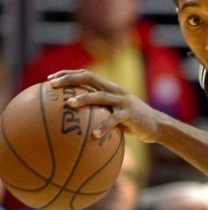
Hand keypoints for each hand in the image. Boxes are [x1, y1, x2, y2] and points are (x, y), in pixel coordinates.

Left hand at [48, 69, 168, 143]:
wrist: (156, 126)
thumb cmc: (131, 122)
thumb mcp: (113, 113)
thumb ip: (97, 112)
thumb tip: (72, 122)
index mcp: (108, 88)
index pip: (85, 75)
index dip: (67, 74)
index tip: (49, 78)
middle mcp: (114, 90)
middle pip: (89, 78)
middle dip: (69, 79)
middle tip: (52, 85)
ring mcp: (123, 101)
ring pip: (100, 96)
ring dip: (84, 99)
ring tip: (69, 105)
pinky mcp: (130, 113)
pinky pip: (114, 120)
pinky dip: (104, 127)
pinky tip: (94, 136)